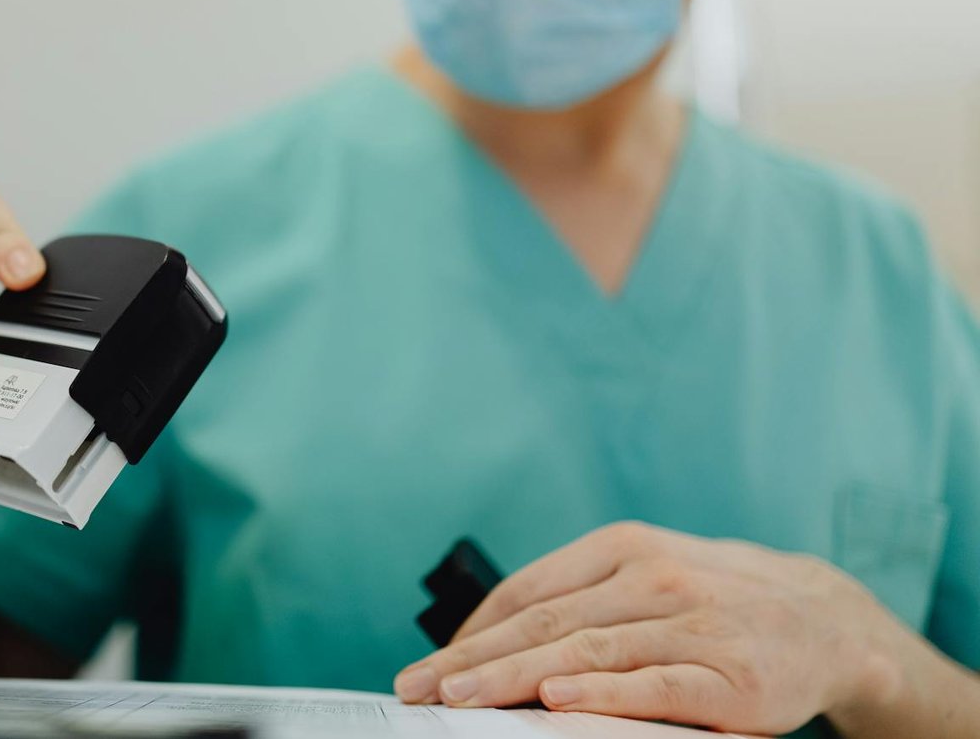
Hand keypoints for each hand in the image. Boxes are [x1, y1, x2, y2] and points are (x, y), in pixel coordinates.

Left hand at [393, 522, 905, 734]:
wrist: (825, 621)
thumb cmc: (712, 603)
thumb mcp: (645, 577)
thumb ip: (580, 598)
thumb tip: (490, 639)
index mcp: (622, 547)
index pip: (528, 590)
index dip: (474, 630)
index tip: (430, 665)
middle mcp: (652, 576)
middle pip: (545, 620)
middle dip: (475, 658)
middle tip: (423, 688)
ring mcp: (692, 622)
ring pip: (587, 650)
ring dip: (516, 677)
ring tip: (464, 698)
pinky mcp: (729, 673)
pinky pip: (653, 685)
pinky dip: (602, 692)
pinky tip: (556, 701)